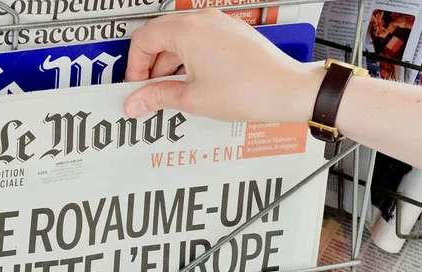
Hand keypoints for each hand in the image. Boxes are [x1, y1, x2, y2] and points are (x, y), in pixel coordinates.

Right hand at [123, 9, 323, 122]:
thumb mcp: (193, 98)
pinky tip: (193, 84)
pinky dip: (189, 60)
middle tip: (149, 91)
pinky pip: (199, 41)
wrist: (288, 90)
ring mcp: (219, 24)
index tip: (136, 86)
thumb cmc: (250, 90)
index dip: (134, 66)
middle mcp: (203, 19)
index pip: (143, 39)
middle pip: (159, 36)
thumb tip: (136, 101)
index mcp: (188, 30)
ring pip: (180, 39)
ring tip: (173, 93)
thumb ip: (158, 97)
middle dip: (150, 65)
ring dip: (169, 64)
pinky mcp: (231, 33)